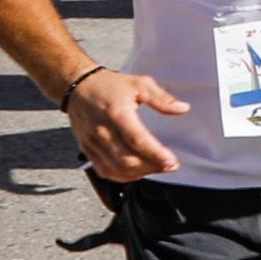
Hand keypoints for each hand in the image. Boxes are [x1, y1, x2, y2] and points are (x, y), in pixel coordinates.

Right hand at [68, 71, 189, 181]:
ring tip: (156, 167)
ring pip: (116, 169)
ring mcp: (92, 143)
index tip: (171, 161)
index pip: (137, 140)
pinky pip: (105, 171)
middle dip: (152, 167)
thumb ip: (162, 98)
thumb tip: (182, 109)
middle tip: (169, 165)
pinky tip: (137, 171)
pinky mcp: (87, 150)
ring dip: (139, 174)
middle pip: (127, 160)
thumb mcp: (139, 84)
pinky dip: (123, 176)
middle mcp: (102, 131)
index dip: (155, 154)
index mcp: (117, 113)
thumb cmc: (109, 85)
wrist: (78, 87)